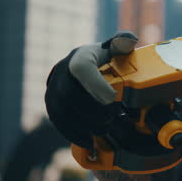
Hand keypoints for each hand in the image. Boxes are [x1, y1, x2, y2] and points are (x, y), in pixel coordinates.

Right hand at [45, 32, 137, 147]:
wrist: (86, 69)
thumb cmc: (106, 60)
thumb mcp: (115, 49)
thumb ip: (123, 44)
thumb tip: (130, 38)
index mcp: (80, 56)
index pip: (82, 69)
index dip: (95, 84)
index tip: (112, 98)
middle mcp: (62, 71)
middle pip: (69, 95)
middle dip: (91, 111)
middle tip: (111, 119)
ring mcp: (53, 89)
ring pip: (61, 111)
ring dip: (84, 124)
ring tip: (104, 129)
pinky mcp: (51, 105)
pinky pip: (57, 121)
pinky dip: (73, 133)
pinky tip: (89, 142)